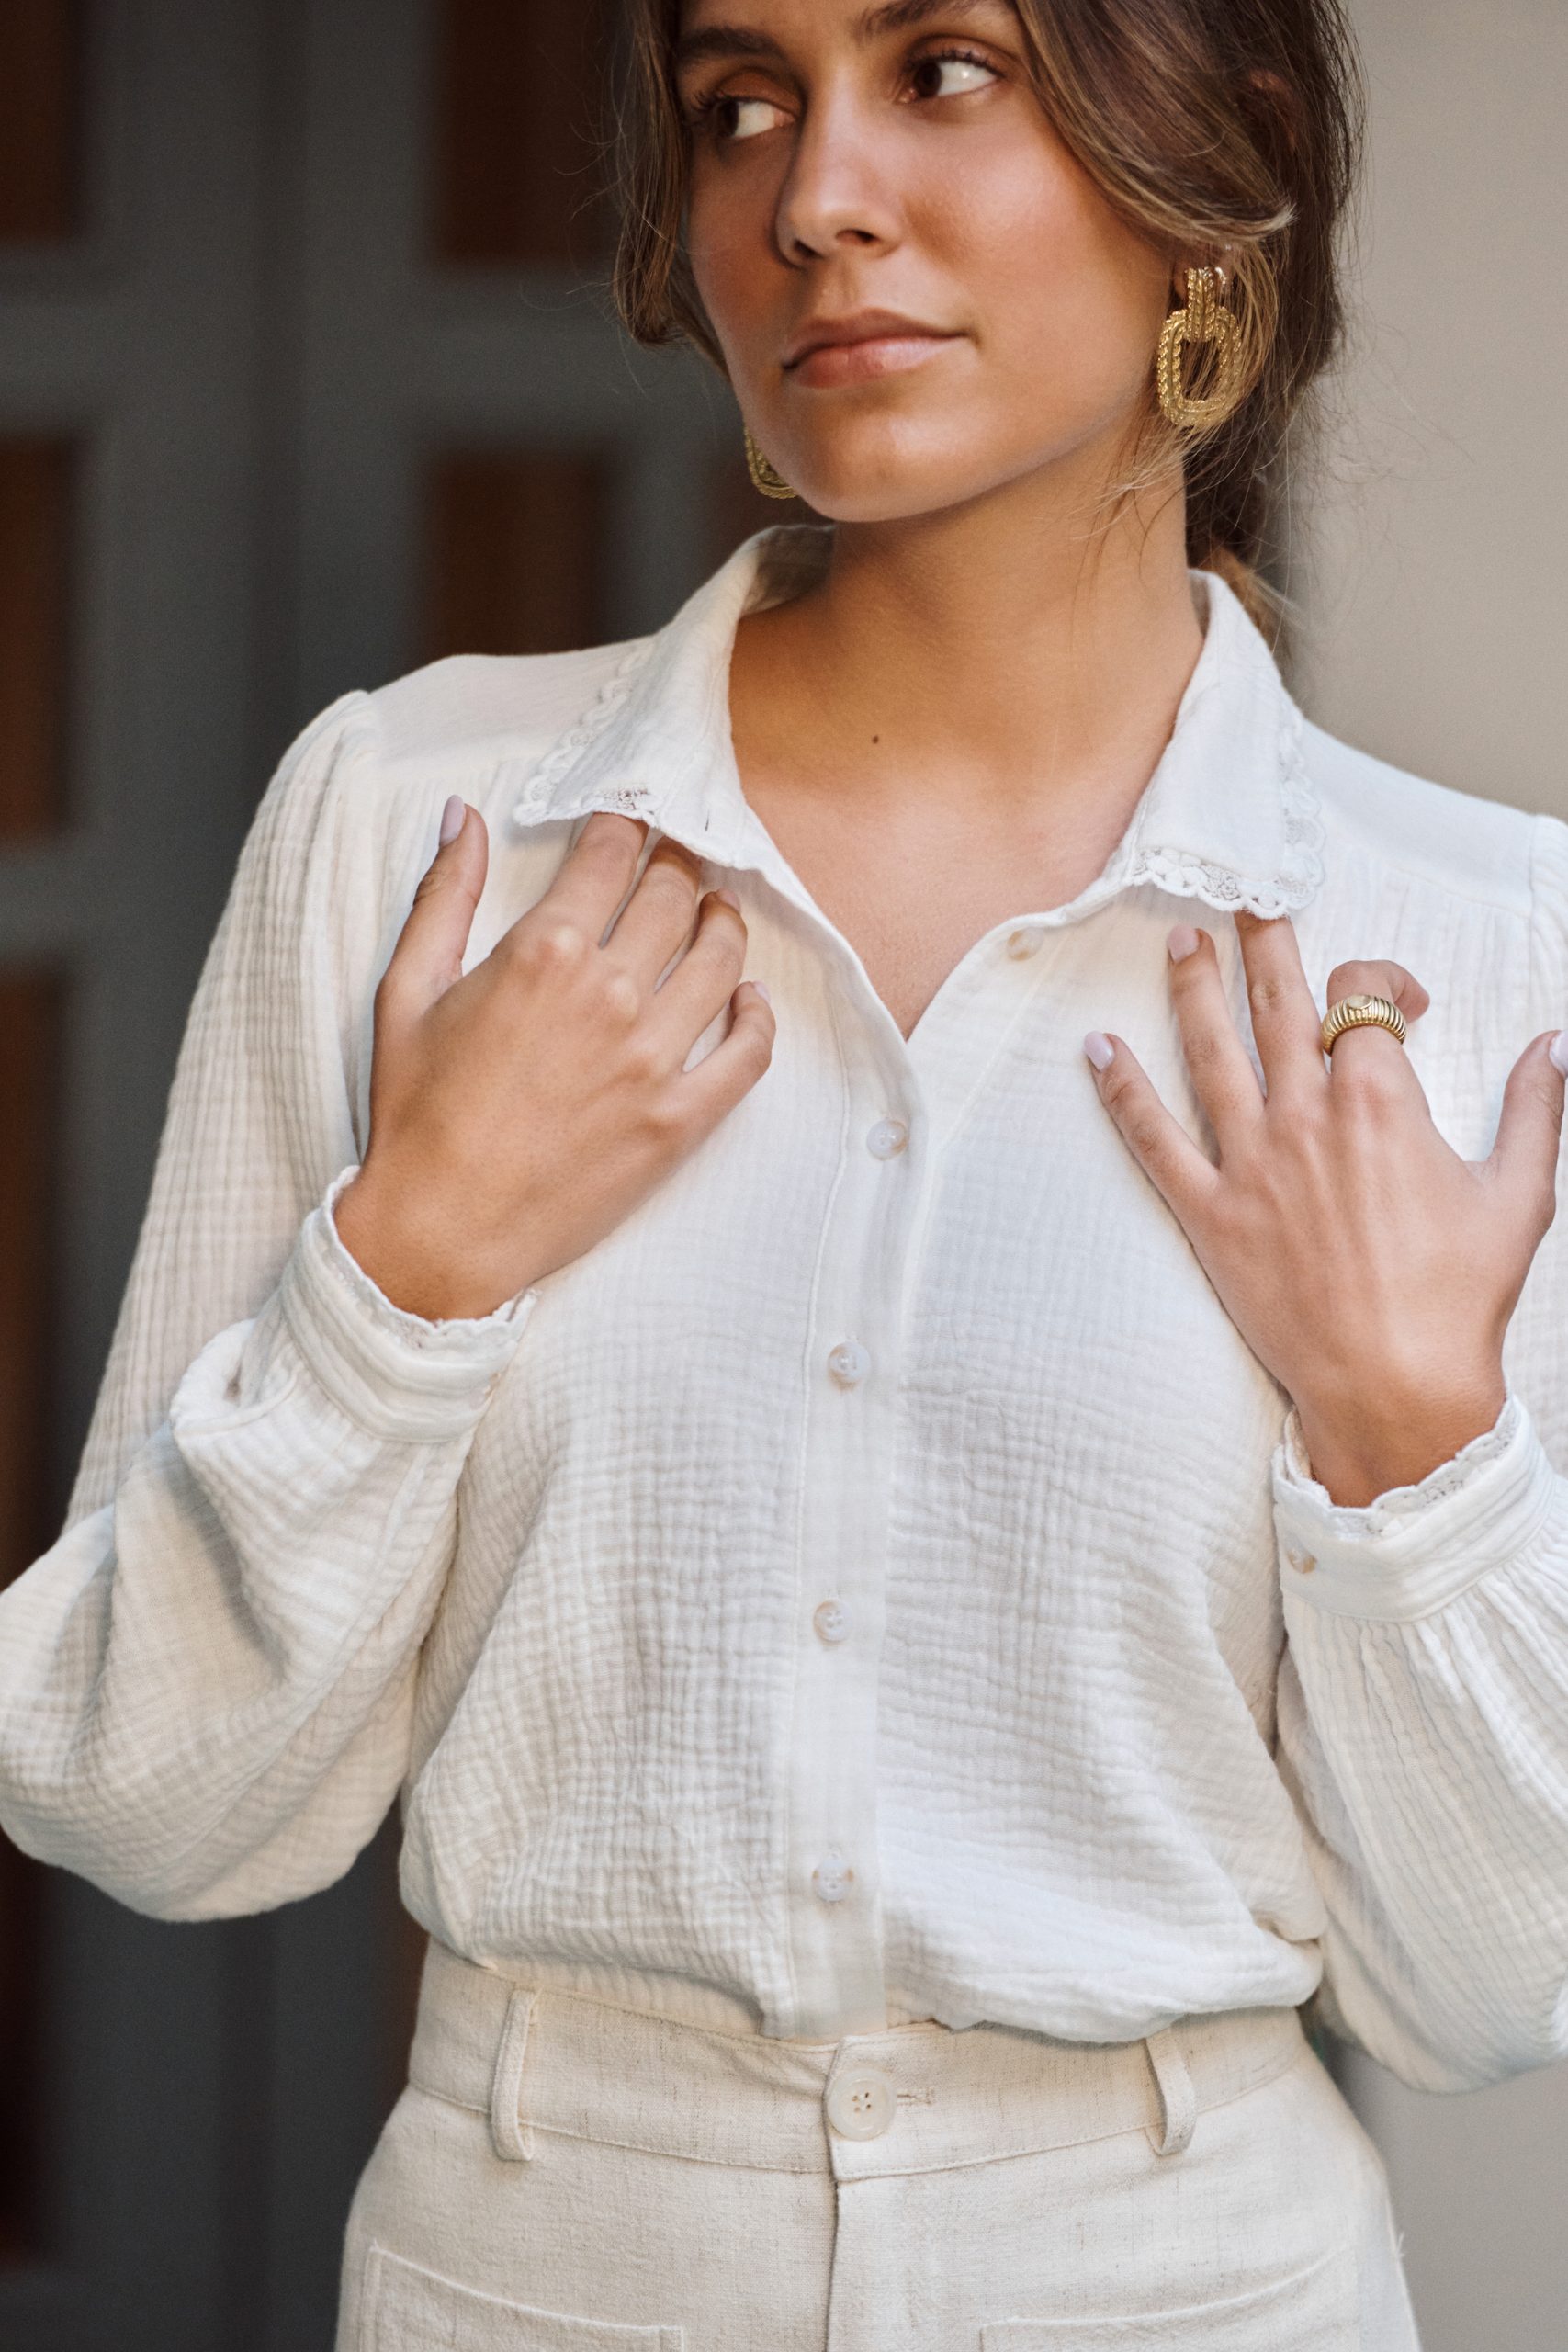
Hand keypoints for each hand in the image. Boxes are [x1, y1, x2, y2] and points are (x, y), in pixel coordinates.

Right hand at [333, 802, 774, 1320]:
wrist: (440, 1231)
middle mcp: (609, 994)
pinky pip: (748, 1052)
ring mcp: (652, 1058)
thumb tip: (465, 816)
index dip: (630, 824)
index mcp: (544, 951)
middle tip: (679, 861)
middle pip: (673, 897)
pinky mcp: (678, 1119)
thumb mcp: (407, 990)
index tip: (637, 820)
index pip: (612, 854)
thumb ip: (445, 894)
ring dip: (724, 923)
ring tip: (718, 912)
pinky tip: (749, 998)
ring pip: (720, 959)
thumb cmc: (416, 1116)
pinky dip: (758, 1016)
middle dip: (680, 865)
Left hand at [1083, 911, 1565, 1505]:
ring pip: (1210, 1051)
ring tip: (1177, 942)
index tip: (1401, 1001)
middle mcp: (1305, 1117)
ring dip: (1192, 988)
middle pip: (1276, 1003)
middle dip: (1260, 942)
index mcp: (1379, 1101)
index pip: (1362, 999)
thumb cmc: (1459, 1298)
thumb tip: (1555, 1041)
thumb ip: (1537, 1105)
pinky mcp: (1209, 1213)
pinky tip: (1095, 1049)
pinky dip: (1121, 1090)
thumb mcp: (1519, 1194)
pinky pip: (1153, 1139)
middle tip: (1242, 899)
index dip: (1381, 980)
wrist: (1394, 1386)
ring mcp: (1250, 1163)